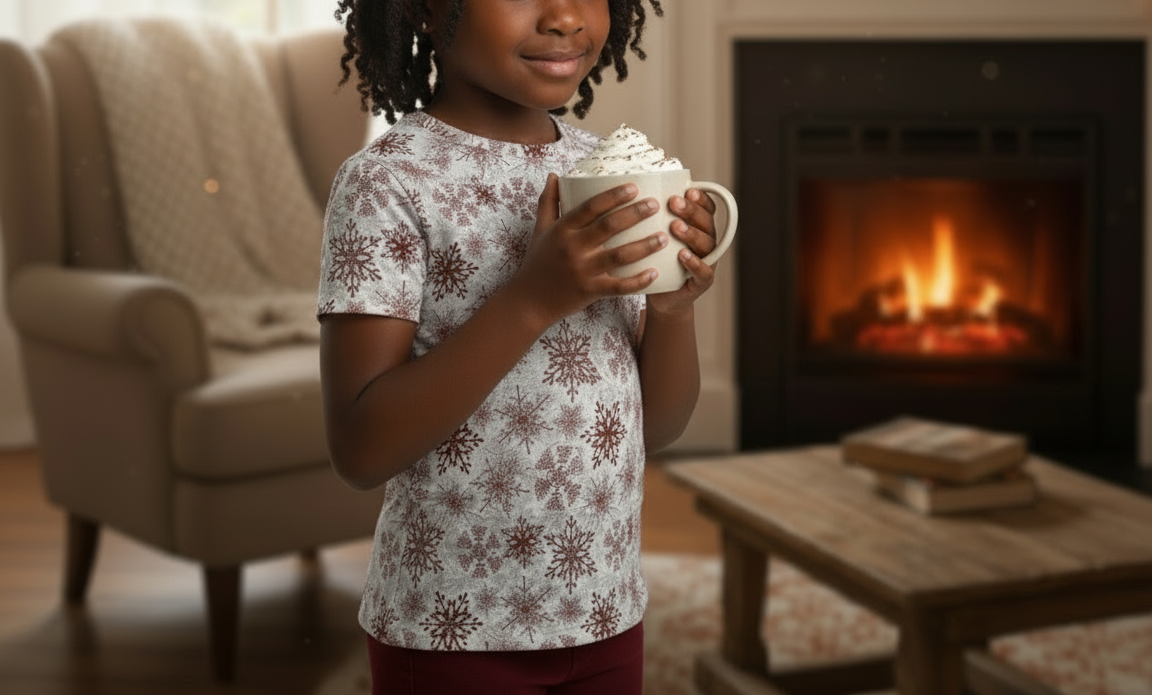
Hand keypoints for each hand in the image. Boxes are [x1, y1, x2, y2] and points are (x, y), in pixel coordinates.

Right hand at [509, 173, 665, 324]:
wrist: (529, 301)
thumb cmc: (538, 262)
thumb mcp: (540, 230)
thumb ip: (548, 202)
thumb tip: (554, 175)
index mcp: (562, 230)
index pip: (590, 207)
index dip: (613, 196)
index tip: (634, 187)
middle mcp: (573, 248)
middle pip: (609, 227)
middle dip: (635, 214)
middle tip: (655, 205)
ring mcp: (583, 271)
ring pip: (619, 256)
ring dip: (644, 246)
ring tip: (664, 237)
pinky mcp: (590, 291)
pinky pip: (619, 286)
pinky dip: (638, 281)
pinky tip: (654, 272)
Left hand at [646, 187, 718, 316]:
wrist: (662, 297)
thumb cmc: (657, 261)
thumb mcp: (655, 236)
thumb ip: (653, 218)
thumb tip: (631, 192)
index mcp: (698, 227)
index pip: (706, 207)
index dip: (700, 198)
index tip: (687, 189)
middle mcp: (706, 241)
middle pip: (706, 221)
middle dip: (691, 210)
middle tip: (673, 203)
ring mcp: (707, 261)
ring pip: (706, 244)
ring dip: (691, 234)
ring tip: (675, 227)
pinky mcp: (702, 282)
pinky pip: (704, 271)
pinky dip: (694, 263)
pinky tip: (682, 255)